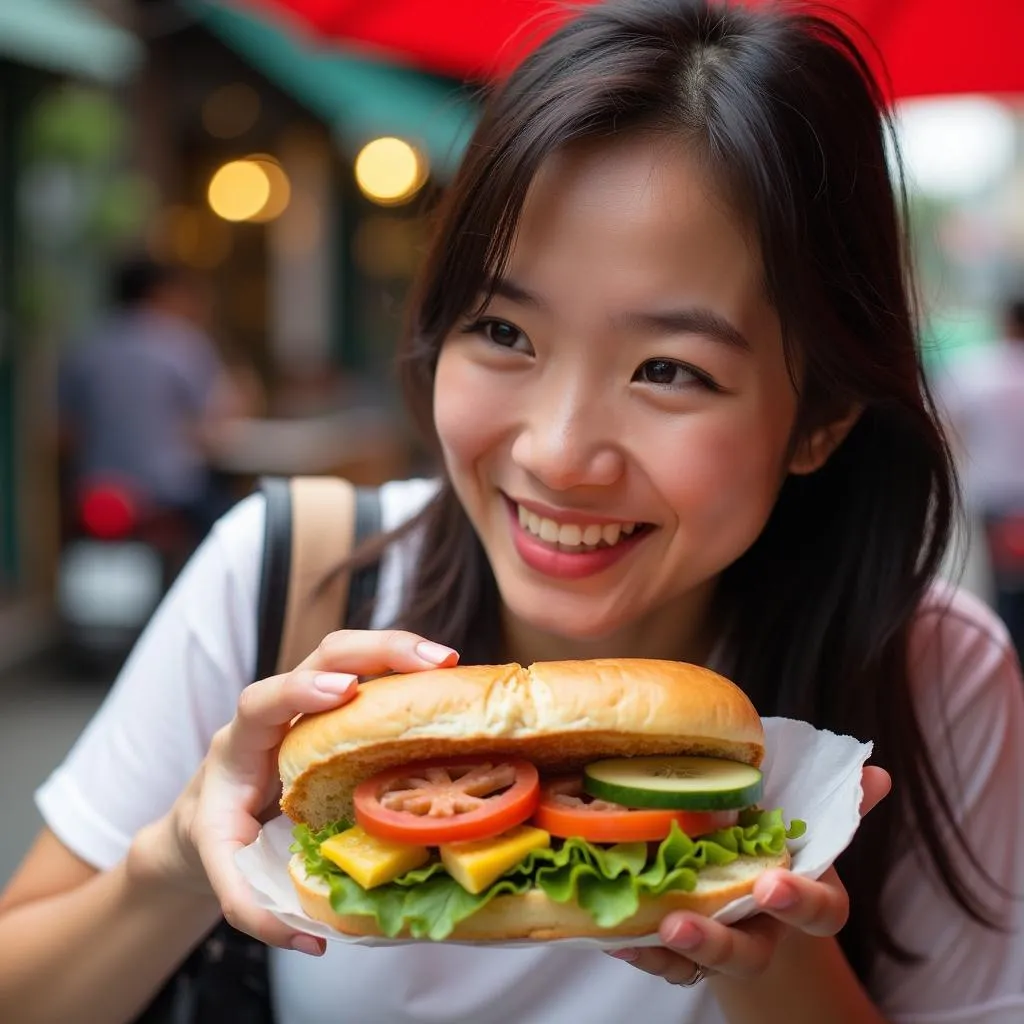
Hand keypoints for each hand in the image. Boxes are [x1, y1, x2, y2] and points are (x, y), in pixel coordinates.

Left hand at [127, 629, 458, 955]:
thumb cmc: (213, 838)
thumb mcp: (220, 873)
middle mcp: (279, 708)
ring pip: (353, 654)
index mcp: (242, 741)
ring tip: (448, 663)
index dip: (300, 690)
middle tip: (431, 661)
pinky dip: (406, 672)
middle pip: (323, 652)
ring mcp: (311, 702)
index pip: (264, 699)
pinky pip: (372, 677)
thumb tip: (312, 938)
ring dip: (401, 650)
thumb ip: (250, 905)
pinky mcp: (338, 708)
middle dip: (377, 650)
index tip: (342, 690)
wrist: (205, 818)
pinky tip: (444, 684)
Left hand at [605, 765, 891, 984]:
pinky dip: (638, 948)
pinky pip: (661, 960)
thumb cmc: (782, 850)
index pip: (818, 912)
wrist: (755, 902)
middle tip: (682, 925)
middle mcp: (762, 931)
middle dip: (718, 943)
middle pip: (748, 953)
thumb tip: (877, 773)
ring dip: (669, 949)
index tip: (770, 884)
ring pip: (699, 962)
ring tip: (638, 930)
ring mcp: (722, 945)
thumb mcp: (811, 828)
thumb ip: (840, 803)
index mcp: (804, 900)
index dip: (798, 902)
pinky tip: (613, 935)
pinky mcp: (681, 952)